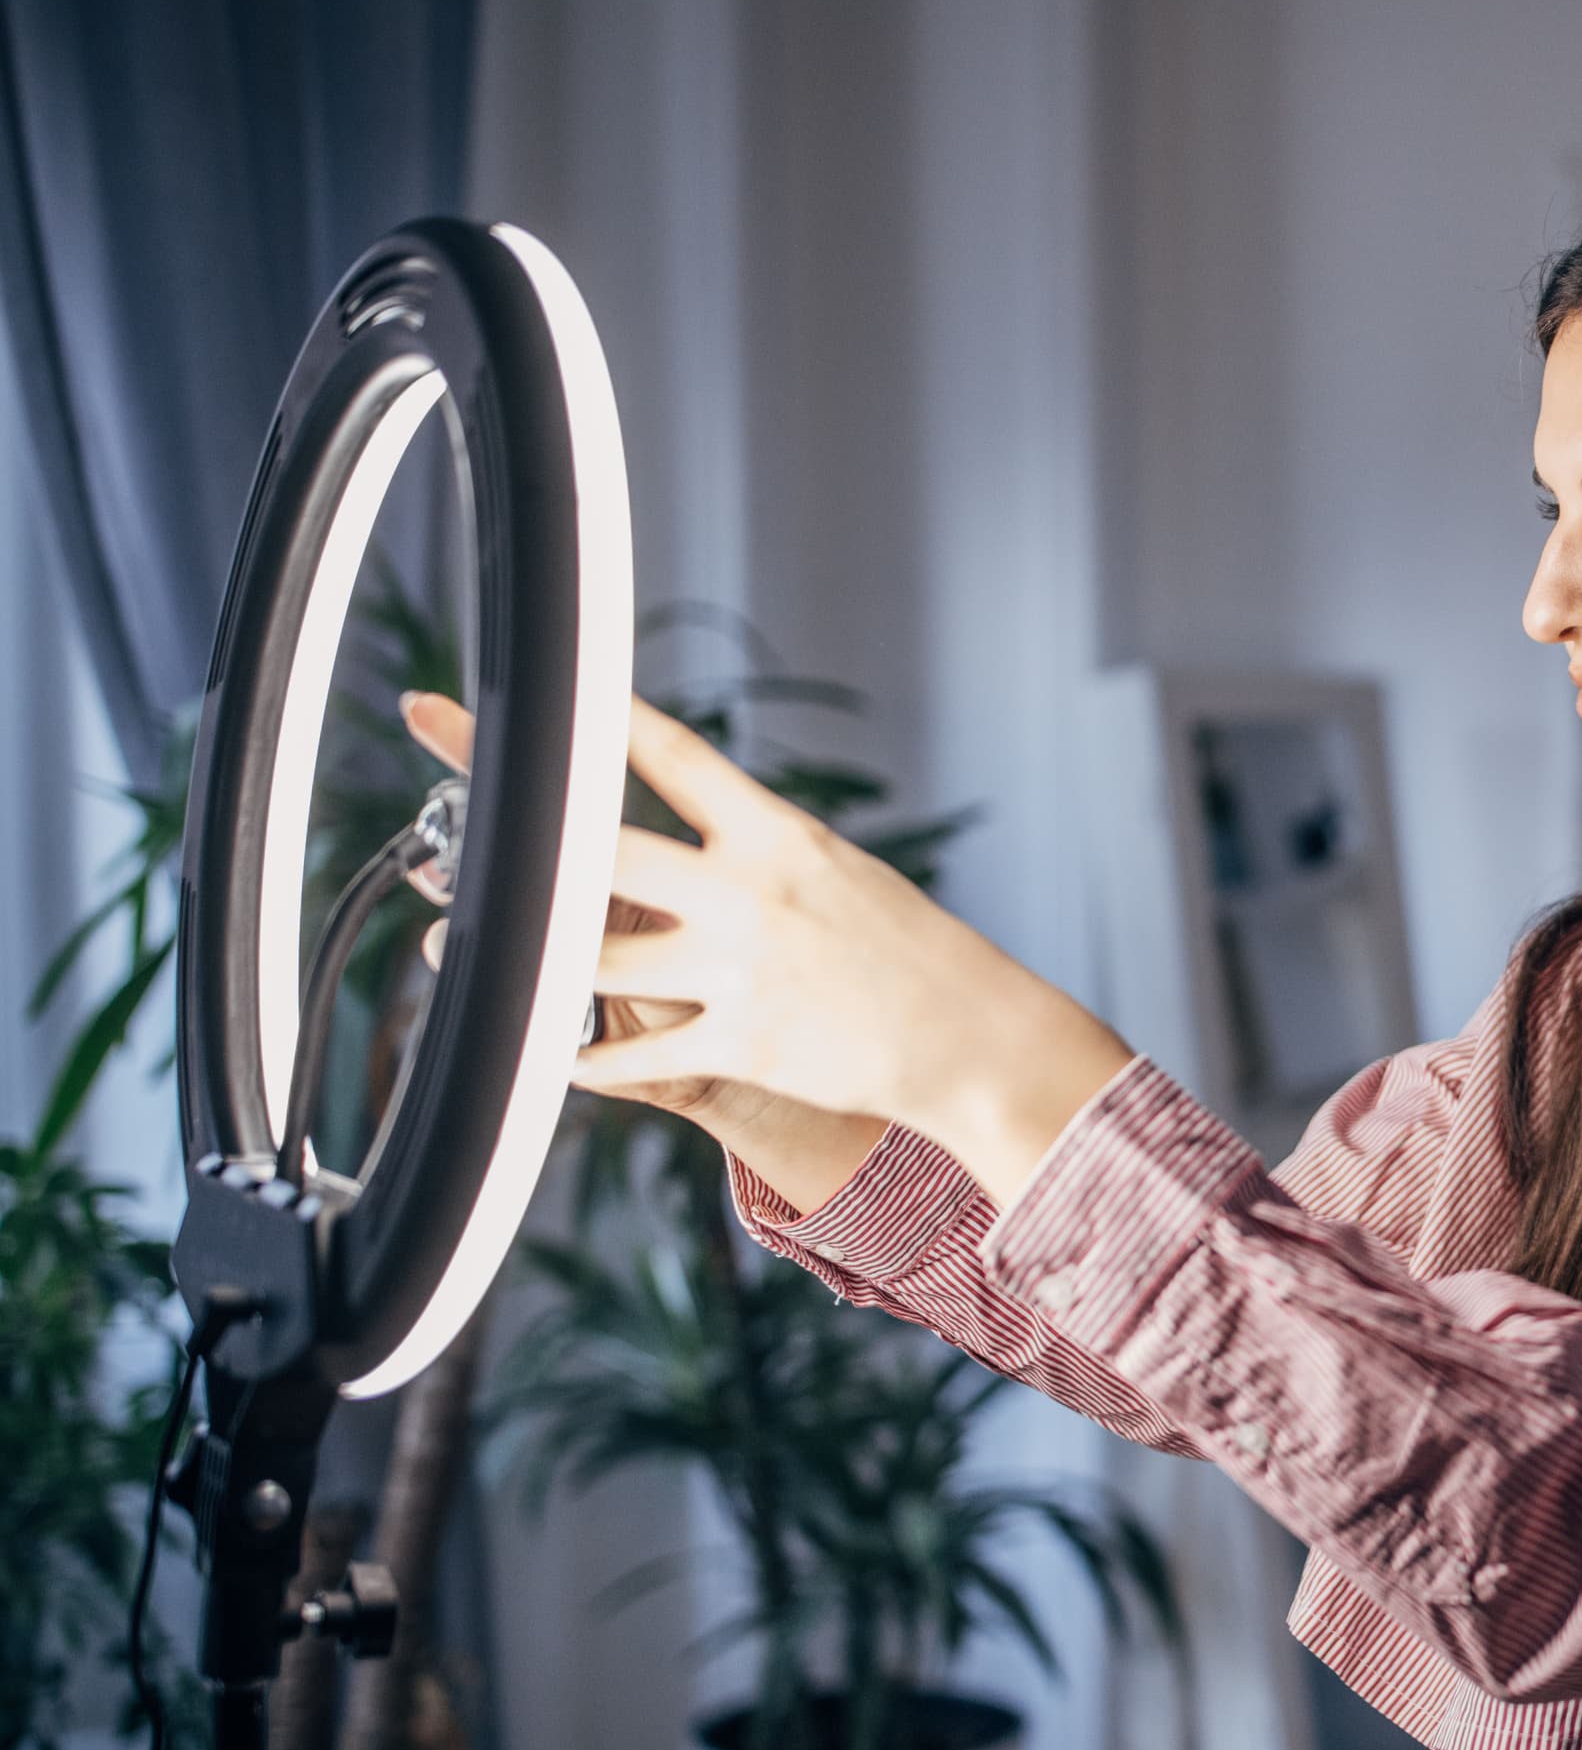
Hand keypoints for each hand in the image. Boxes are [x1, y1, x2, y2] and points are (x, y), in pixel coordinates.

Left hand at [397, 691, 1135, 1204]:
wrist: (970, 1035)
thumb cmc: (905, 949)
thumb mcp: (836, 872)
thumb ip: (750, 852)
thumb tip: (678, 832)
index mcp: (776, 837)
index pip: (671, 757)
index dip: (595, 719)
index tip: (529, 693)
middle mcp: (749, 896)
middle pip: (602, 855)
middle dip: (514, 829)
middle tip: (444, 796)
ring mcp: (740, 972)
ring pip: (595, 959)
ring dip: (522, 956)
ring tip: (463, 944)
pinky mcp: (740, 1045)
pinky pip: (632, 1053)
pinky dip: (580, 1056)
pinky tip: (542, 1052)